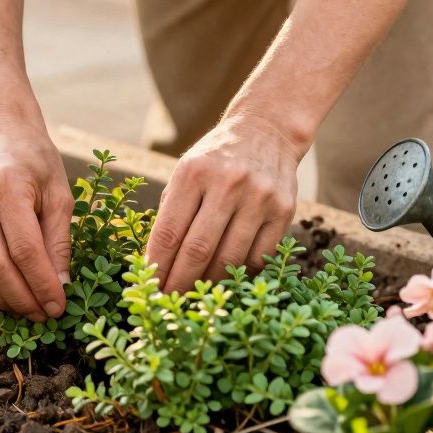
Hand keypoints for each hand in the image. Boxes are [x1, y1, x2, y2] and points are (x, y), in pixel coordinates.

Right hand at [0, 116, 72, 322]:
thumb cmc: (33, 159)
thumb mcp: (59, 192)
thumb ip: (58, 240)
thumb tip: (60, 287)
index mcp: (7, 185)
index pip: (24, 250)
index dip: (42, 284)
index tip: (58, 307)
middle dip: (22, 298)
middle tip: (43, 314)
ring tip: (24, 309)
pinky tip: (4, 292)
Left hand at [146, 112, 306, 292]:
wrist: (266, 130)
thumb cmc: (215, 158)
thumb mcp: (186, 172)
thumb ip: (172, 212)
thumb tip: (156, 263)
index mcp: (193, 173)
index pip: (170, 232)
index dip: (157, 266)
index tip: (149, 288)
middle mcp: (227, 183)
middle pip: (198, 250)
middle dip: (180, 282)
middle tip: (169, 303)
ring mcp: (259, 197)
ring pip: (230, 258)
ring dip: (210, 284)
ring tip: (197, 297)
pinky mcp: (284, 210)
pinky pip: (259, 256)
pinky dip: (240, 275)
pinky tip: (227, 282)